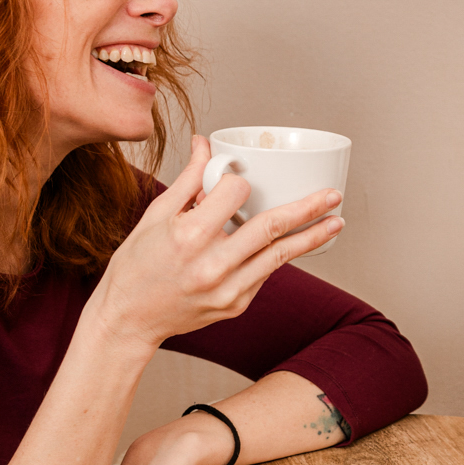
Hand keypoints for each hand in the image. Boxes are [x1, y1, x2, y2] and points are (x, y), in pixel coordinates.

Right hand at [91, 136, 343, 350]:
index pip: (235, 194)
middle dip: (308, 208)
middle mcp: (212, 266)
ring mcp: (227, 290)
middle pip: (272, 228)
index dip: (239, 181)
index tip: (238, 179)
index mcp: (189, 237)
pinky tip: (292, 244)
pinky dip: (277, 256)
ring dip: (311, 237)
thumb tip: (206, 143)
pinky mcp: (235, 306)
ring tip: (336, 222)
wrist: (128, 320)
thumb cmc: (135, 266)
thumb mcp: (155, 216)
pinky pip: (264, 274)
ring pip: (279, 256)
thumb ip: (188, 179)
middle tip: (333, 195)